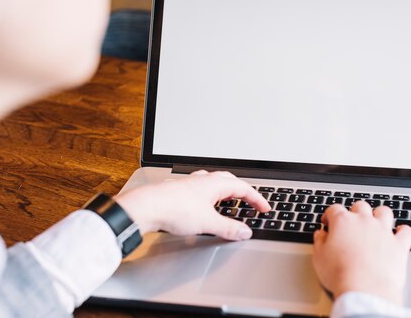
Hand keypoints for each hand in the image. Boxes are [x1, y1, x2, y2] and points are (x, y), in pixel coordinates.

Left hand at [114, 170, 270, 240]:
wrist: (146, 207)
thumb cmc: (173, 208)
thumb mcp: (208, 223)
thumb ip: (228, 228)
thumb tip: (244, 231)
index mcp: (214, 183)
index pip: (243, 188)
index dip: (257, 199)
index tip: (264, 208)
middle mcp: (202, 180)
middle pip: (229, 181)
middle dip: (242, 192)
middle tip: (250, 202)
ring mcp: (189, 184)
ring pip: (212, 183)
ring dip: (224, 191)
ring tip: (228, 201)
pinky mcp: (178, 191)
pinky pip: (199, 190)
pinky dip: (208, 196)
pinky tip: (202, 205)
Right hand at [312, 201, 410, 304]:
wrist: (364, 288)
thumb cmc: (340, 274)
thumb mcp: (319, 257)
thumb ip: (319, 242)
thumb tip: (320, 235)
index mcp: (343, 222)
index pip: (335, 209)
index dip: (330, 215)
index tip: (328, 222)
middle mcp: (364, 221)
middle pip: (360, 206)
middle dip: (355, 212)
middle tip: (352, 223)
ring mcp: (383, 231)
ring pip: (384, 212)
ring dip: (380, 215)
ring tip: (376, 223)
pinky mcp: (399, 244)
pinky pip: (406, 231)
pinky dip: (403, 231)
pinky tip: (399, 233)